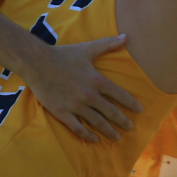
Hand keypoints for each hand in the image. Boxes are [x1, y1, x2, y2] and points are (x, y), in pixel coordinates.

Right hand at [18, 33, 143, 141]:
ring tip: (116, 138)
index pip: (120, 95)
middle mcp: (89, 95)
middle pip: (111, 112)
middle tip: (130, 128)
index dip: (131, 104)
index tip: (139, 110)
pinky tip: (94, 140)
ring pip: (97, 122)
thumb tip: (126, 36)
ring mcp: (75, 105)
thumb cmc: (63, 55)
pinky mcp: (62, 112)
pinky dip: (87, 136)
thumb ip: (108, 44)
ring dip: (108, 131)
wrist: (36, 62)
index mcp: (97, 80)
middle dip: (123, 121)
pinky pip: (78, 128)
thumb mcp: (87, 48)